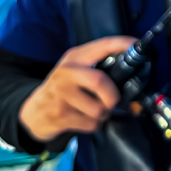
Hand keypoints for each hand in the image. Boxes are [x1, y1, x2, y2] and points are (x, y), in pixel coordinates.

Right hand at [18, 36, 134, 141]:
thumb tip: (132, 71)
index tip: (137, 45)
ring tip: (94, 110)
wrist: (34, 111)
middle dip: (113, 95)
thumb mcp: (77, 69)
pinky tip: (84, 119)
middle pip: (100, 82)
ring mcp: (61, 95)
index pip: (102, 45)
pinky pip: (91, 124)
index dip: (123, 45)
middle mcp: (67, 72)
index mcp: (75, 57)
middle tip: (113, 100)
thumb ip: (98, 65)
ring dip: (103, 114)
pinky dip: (94, 125)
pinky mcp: (60, 115)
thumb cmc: (63, 88)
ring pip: (99, 108)